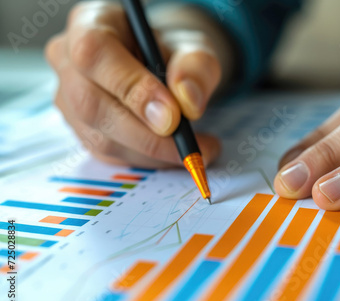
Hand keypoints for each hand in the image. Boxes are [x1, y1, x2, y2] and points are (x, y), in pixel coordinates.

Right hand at [45, 2, 226, 167]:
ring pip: (101, 139)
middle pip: (92, 104)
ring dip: (153, 153)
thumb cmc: (173, 53)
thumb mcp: (194, 48)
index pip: (95, 54)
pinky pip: (111, 156)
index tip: (172, 116)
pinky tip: (176, 154)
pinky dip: (149, 161)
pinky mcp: (82, 131)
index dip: (132, 88)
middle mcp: (68, 62)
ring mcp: (69, 100)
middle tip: (188, 145)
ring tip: (195, 150)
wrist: (164, 68)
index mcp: (89, 24)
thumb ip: (195, 67)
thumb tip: (187, 102)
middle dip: (146, 134)